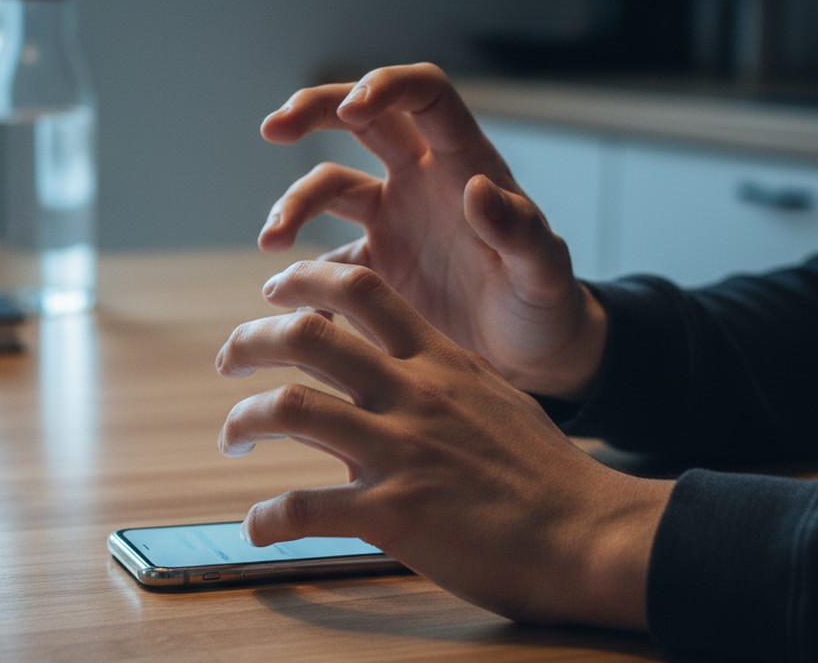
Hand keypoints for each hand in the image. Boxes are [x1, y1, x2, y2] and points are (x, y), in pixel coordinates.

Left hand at [217, 261, 672, 628]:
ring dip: (243, 419)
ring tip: (231, 436)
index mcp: (439, 361)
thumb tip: (401, 372)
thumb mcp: (494, 400)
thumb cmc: (547, 474)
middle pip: (308, 334)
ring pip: (291, 407)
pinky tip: (258, 524)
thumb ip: (441, 380)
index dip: (304, 282)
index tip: (274, 294)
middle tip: (230, 357)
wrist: (588, 534)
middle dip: (251, 339)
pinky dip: (268, 516)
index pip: (360, 291)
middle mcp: (413, 394)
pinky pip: (303, 507)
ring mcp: (401, 451)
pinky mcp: (393, 513)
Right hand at [260, 63, 603, 399]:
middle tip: (272, 129)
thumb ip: (520, 232)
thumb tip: (478, 187)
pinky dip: (302, 280)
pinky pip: (324, 262)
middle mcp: (422, 181)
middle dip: (314, 111)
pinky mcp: (375, 266)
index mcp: (464, 166)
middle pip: (363, 121)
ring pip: (330, 188)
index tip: (349, 112)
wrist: (529, 356)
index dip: (383, 88)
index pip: (424, 96)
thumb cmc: (544, 307)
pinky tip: (289, 306)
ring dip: (293, 206)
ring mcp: (394, 221)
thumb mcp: (543, 274)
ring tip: (271, 245)